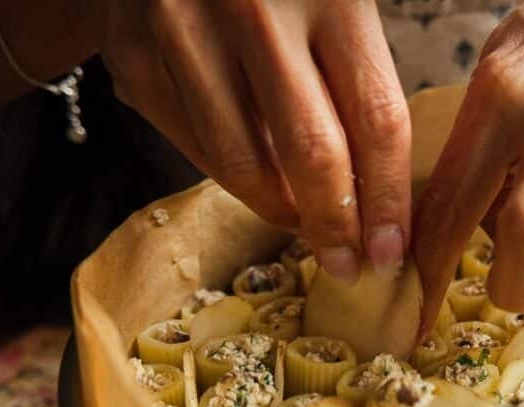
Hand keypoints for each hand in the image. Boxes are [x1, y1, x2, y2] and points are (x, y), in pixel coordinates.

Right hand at [90, 0, 410, 280]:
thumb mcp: (335, 6)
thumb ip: (359, 84)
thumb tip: (381, 203)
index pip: (376, 119)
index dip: (388, 199)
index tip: (390, 251)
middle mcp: (254, 8)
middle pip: (310, 152)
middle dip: (334, 226)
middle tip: (346, 264)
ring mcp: (184, 30)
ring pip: (241, 164)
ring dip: (280, 210)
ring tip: (303, 221)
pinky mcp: (133, 57)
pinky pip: (193, 149)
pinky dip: (231, 177)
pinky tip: (255, 174)